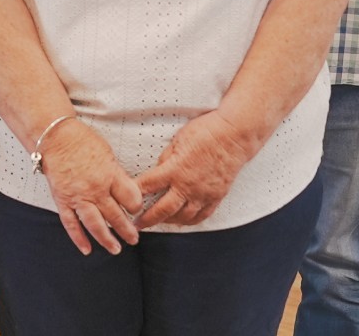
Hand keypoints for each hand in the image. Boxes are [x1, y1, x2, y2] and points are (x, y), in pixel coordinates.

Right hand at [37, 120, 142, 254]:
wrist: (54, 137)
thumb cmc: (81, 140)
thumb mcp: (108, 153)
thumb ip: (117, 174)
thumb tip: (126, 191)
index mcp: (110, 175)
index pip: (131, 199)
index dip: (137, 207)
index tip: (136, 210)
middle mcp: (96, 189)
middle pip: (116, 216)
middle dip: (127, 230)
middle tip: (134, 238)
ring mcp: (78, 197)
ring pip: (95, 224)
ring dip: (107, 239)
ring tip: (115, 249)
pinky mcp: (63, 200)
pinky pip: (71, 224)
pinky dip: (78, 238)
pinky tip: (87, 249)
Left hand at [136, 111, 259, 229]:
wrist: (234, 137)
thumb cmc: (206, 132)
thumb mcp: (178, 140)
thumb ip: (166, 158)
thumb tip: (157, 170)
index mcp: (175, 170)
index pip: (148, 186)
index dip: (134, 194)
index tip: (124, 200)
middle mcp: (188, 186)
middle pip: (163, 210)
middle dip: (147, 219)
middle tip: (136, 226)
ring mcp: (203, 194)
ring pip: (183, 217)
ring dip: (168, 222)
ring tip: (159, 222)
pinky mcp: (216, 197)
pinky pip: (202, 216)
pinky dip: (190, 221)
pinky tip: (183, 221)